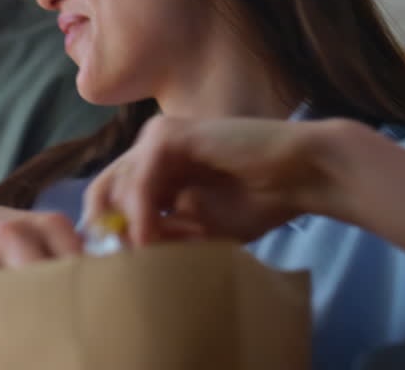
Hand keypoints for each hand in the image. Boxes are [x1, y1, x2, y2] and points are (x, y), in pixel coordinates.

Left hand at [82, 115, 354, 245]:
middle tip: (117, 267)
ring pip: (117, 188)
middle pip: (101, 192)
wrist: (302, 173)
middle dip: (107, 233)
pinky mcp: (167, 135)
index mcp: (153, 168)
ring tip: (148, 258)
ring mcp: (155, 138)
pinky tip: (150, 239)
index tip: (108, 269)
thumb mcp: (199, 230)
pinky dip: (141, 214)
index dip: (104, 235)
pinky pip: (140, 180)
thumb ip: (162, 238)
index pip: (108, 200)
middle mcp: (147, 149)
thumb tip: (121, 258)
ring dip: (130, 228)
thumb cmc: (258, 202)